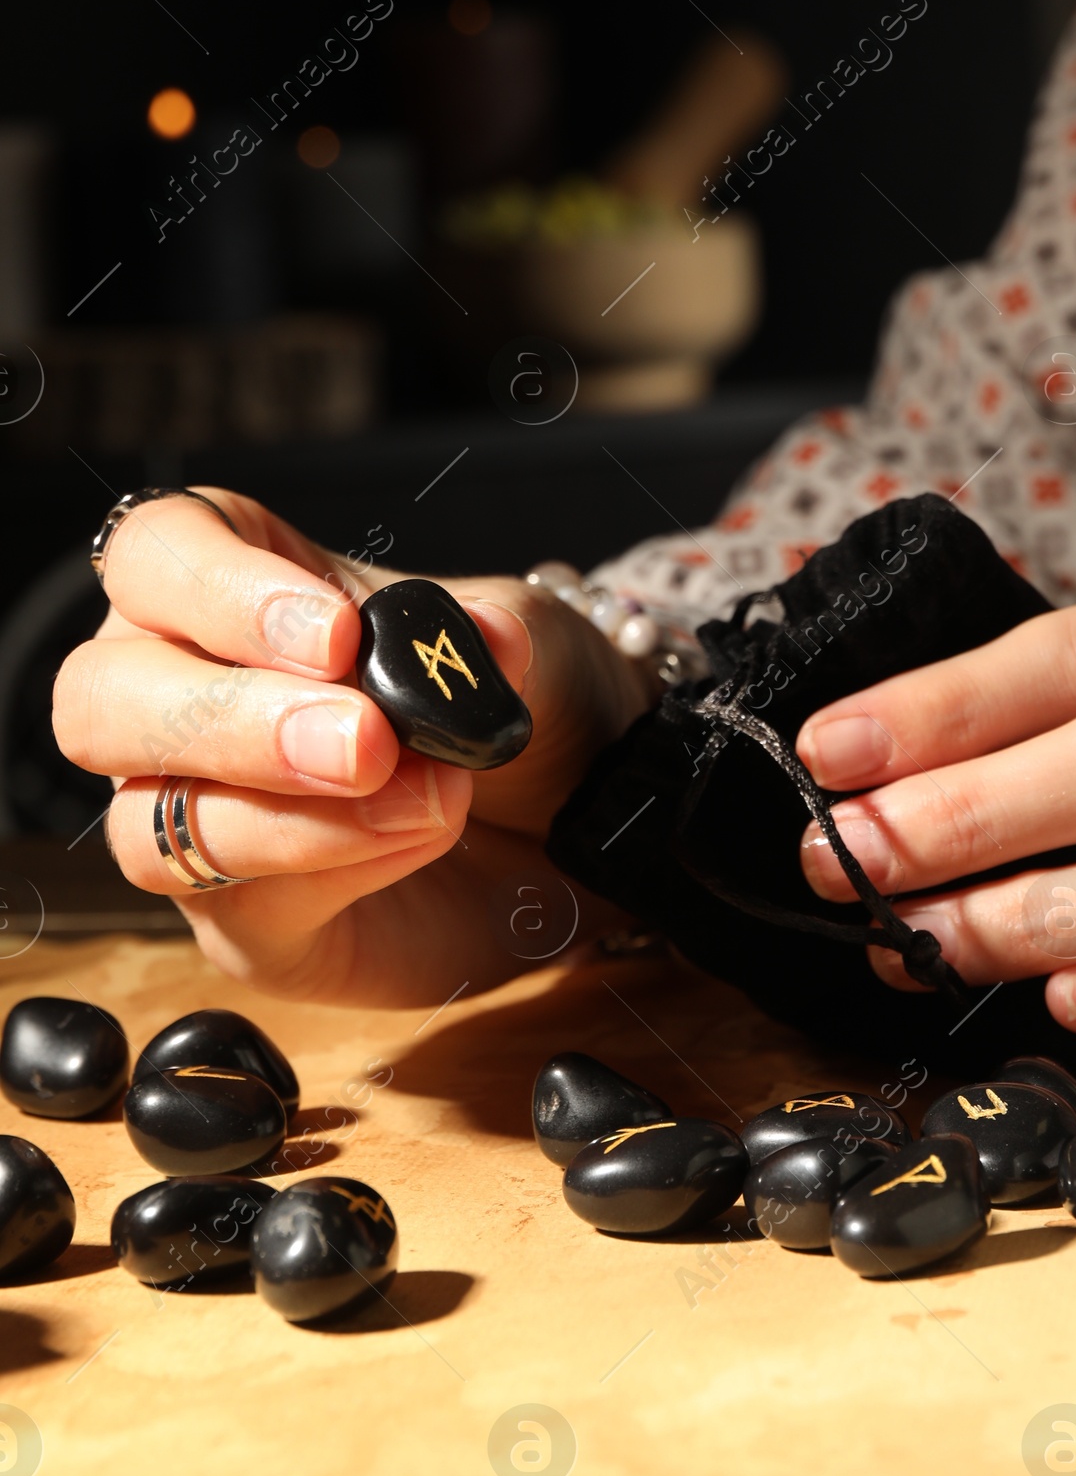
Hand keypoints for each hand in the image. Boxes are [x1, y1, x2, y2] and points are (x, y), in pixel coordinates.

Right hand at [53, 490, 654, 1004]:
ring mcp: (195, 818)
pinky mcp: (243, 921)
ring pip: (147, 826)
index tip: (336, 633)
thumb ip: (490, 634)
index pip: (156, 553)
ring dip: (286, 813)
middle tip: (364, 740)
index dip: (223, 588)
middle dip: (231, 719)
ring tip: (422, 798)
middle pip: (101, 699)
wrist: (574, 819)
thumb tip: (478, 640)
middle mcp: (176, 699)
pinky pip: (234, 904)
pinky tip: (417, 837)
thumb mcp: (527, 643)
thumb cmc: (511, 703)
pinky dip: (332, 867)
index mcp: (227, 590)